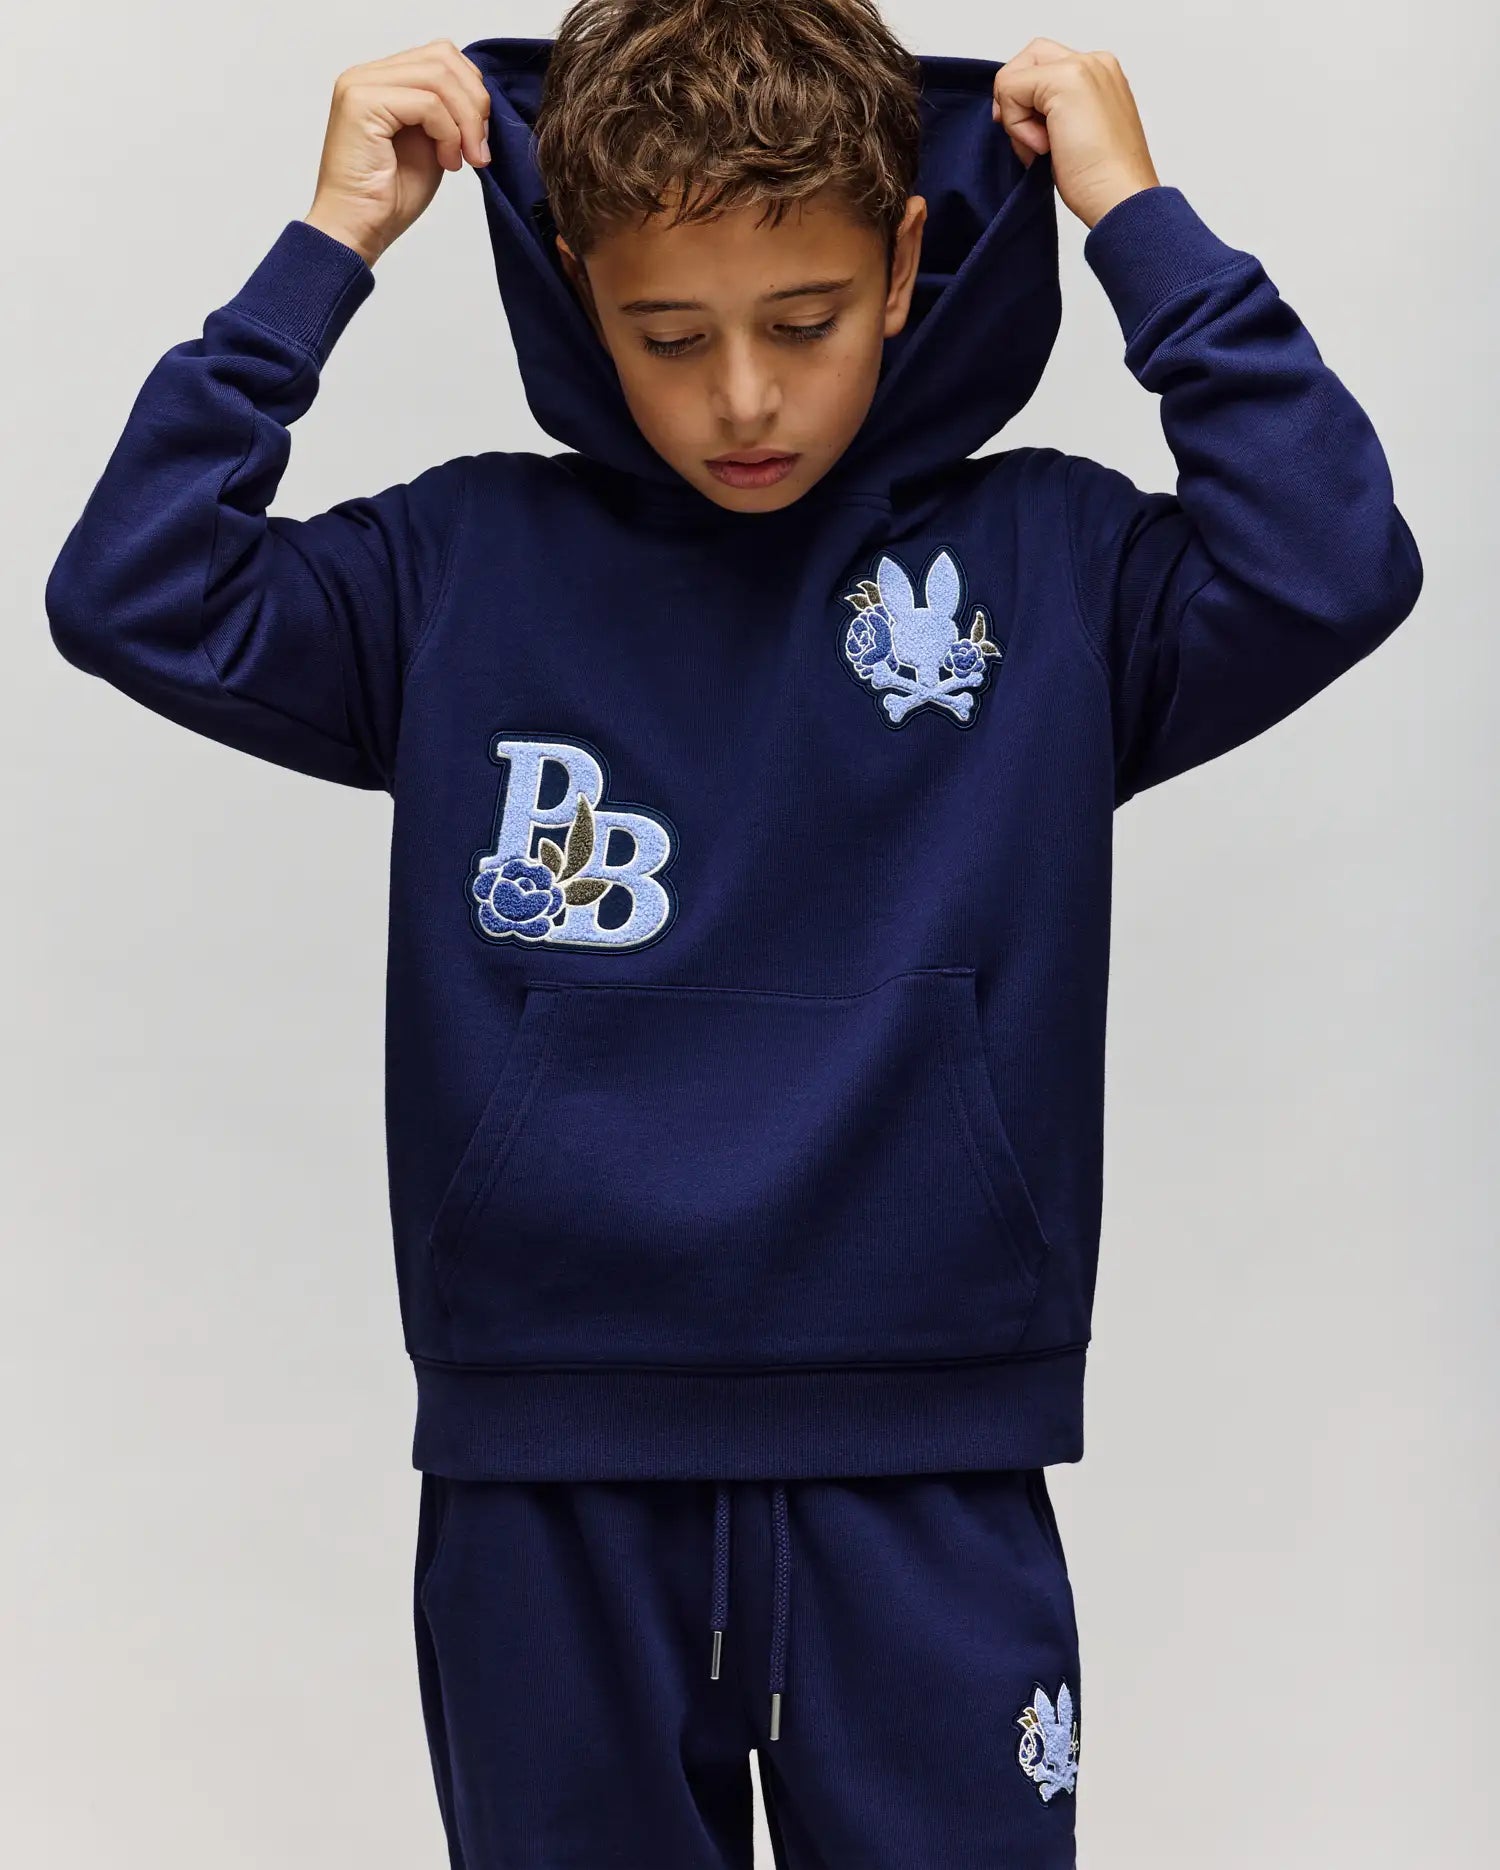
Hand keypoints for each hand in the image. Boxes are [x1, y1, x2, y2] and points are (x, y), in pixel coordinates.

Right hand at [303, 38, 490, 267]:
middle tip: (480, 148)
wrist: (357, 230)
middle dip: (475, 102)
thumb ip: (447, 114)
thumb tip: (479, 98)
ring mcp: (361, 85)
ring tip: (467, 158)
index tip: (481, 137)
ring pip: (439, 76)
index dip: (472, 91)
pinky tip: (448, 163)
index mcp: (383, 80)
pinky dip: (449, 134)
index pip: (441, 56)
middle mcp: (368, 74)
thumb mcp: (431, 144)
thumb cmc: (388, 197)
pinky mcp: (362, 102)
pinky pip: (427, 102)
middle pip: (443, 56)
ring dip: (466, 120)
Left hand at [992, 40, 1160, 230]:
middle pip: (1027, 59)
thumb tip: (1008, 108)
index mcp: (1100, 75)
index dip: (1025, 102)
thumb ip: (1048, 111)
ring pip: (1015, 74)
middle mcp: (1094, 62)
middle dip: (1014, 100)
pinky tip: (1044, 148)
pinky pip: (1010, 89)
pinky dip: (1016, 125)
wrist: (1120, 199)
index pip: (1042, 66)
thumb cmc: (1101, 180)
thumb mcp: (1070, 134)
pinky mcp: (1065, 80)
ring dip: (1016, 118)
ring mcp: (1083, 66)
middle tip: (1027, 140)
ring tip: (1045, 149)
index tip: (1035, 139)